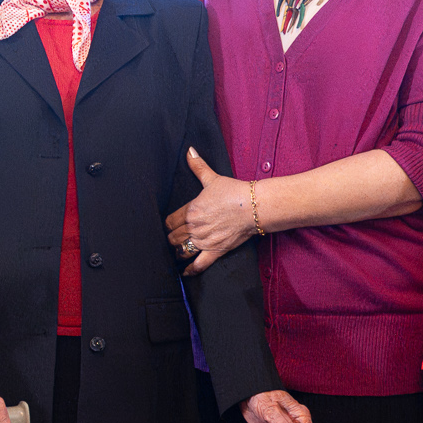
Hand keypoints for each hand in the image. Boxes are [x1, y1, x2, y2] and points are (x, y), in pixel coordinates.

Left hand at [165, 148, 260, 273]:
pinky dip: (190, 270)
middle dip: (172, 238)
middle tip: (174, 238)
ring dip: (178, 251)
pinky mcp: (215, 251)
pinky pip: (198, 264)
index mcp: (190, 210)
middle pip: (173, 237)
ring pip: (181, 251)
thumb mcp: (212, 178)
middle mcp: (194, 227)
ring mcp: (204, 241)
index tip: (170, 226)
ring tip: (178, 251)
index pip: (169, 222)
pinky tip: (184, 272)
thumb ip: (198, 166)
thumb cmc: (234, 192)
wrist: (254, 207)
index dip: (168, 225)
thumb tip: (190, 151)